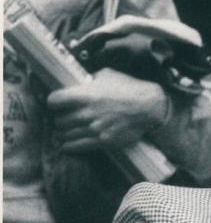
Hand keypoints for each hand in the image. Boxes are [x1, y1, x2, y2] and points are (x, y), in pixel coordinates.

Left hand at [46, 68, 168, 152]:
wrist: (148, 107)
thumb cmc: (128, 88)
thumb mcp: (105, 76)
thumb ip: (89, 81)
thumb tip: (81, 82)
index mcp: (84, 95)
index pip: (54, 100)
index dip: (52, 102)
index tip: (54, 104)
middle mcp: (87, 113)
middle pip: (59, 120)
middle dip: (59, 119)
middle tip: (62, 118)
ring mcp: (95, 129)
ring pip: (67, 134)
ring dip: (64, 133)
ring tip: (65, 131)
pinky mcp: (103, 141)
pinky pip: (78, 147)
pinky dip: (69, 146)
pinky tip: (66, 145)